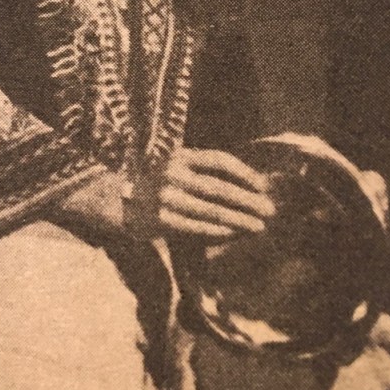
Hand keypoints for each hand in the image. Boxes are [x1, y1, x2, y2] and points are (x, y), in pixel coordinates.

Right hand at [157, 146, 274, 240]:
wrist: (120, 200)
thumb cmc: (159, 181)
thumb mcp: (177, 165)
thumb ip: (205, 169)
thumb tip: (250, 182)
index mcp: (180, 156)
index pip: (219, 160)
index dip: (244, 172)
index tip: (263, 185)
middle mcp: (173, 174)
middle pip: (219, 188)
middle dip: (248, 200)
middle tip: (269, 210)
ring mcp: (167, 198)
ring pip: (211, 210)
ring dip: (239, 219)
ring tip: (258, 226)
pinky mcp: (162, 220)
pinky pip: (197, 227)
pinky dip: (218, 231)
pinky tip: (234, 233)